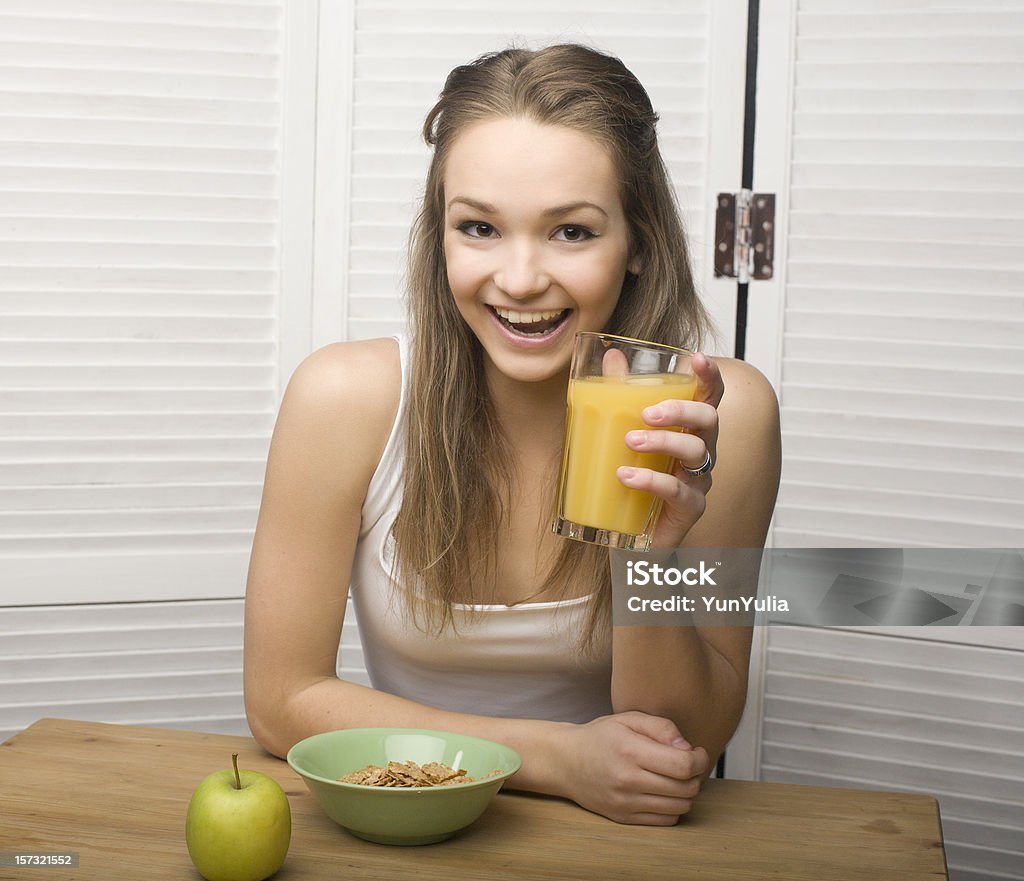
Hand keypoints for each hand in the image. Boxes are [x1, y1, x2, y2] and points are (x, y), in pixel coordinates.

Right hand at [556, 711, 709, 824]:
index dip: (700, 759)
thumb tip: (687, 747)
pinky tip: (664, 792)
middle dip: (695, 775)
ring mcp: (625, 803)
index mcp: (630, 751)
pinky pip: (665, 820)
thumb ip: (661, 727)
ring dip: (686, 792)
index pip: (682, 765)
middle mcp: (628, 780)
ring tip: (676, 777)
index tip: (697, 752)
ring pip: (679, 807)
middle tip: (688, 763)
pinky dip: (673, 807)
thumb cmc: (600, 737)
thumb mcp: (628, 719)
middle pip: (685, 788)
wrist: (565, 762)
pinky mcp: (624, 818)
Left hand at [617, 353, 722, 546]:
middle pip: (709, 420)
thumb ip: (619, 393)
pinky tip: (627, 477)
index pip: (709, 396)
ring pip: (697, 453)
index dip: (710, 376)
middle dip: (681, 411)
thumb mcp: (620, 430)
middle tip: (647, 413)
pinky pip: (680, 492)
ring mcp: (698, 480)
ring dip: (663, 442)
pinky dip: (653, 481)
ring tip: (630, 442)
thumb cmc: (631, 476)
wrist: (629, 533)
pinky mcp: (689, 509)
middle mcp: (700, 450)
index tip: (698, 358)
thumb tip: (612, 355)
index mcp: (687, 428)